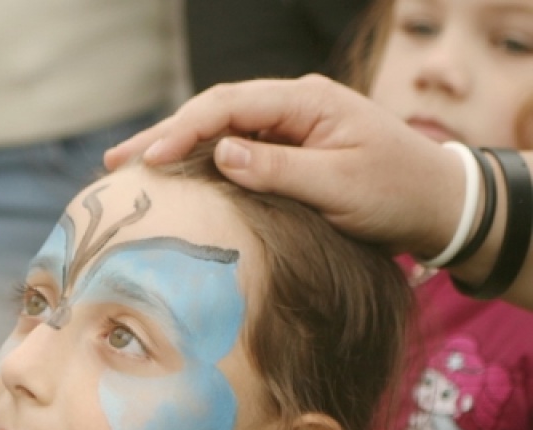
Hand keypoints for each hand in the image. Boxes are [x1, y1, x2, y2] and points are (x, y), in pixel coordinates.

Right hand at [104, 75, 461, 260]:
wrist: (438, 203)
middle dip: (164, 135)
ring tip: (129, 167)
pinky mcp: (286, 149)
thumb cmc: (396, 194)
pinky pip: (233, 148)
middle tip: (116, 162)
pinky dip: (198, 161)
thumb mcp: (339, 186)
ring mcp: (288, 125)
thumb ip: (279, 169)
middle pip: (214, 111)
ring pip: (218, 128)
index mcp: (307, 101)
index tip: (151, 160)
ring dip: (175, 147)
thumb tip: (220, 154)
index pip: (229, 106)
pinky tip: (170, 176)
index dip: (184, 130)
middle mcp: (293, 105)